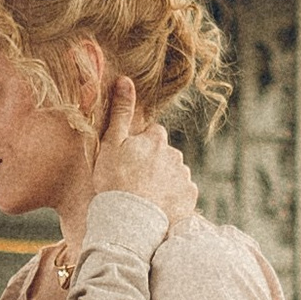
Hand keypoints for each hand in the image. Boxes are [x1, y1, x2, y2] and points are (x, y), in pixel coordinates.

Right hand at [89, 74, 197, 235]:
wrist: (129, 220)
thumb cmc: (114, 181)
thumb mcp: (110, 144)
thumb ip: (120, 112)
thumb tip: (125, 80)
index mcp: (156, 139)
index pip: (151, 135)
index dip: (138, 147)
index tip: (127, 162)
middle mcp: (175, 154)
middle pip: (164, 154)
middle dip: (153, 163)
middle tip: (134, 181)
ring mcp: (184, 176)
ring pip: (173, 173)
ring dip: (163, 181)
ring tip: (144, 197)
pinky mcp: (190, 197)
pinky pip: (182, 193)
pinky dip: (172, 198)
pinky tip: (157, 206)